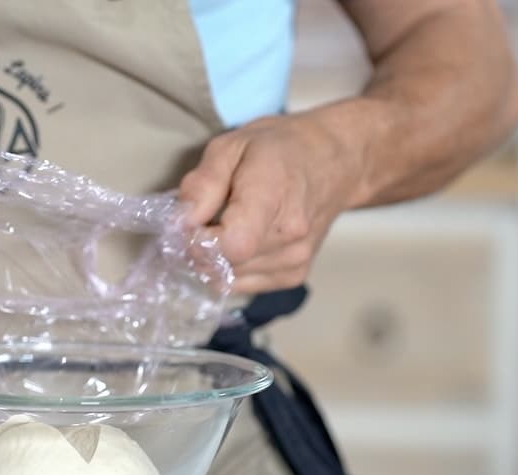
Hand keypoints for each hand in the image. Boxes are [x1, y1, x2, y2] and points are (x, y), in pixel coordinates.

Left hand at [179, 113, 362, 294]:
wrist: (334, 161)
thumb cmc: (281, 149)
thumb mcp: (231, 146)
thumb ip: (203, 184)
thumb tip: (183, 222)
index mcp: (273, 197)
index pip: (231, 245)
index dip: (198, 241)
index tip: (189, 223)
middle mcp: (290, 236)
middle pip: (224, 264)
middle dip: (200, 247)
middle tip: (203, 220)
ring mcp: (295, 260)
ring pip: (230, 279)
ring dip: (214, 259)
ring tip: (225, 227)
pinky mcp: (294, 275)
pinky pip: (244, 284)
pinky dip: (232, 268)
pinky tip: (241, 241)